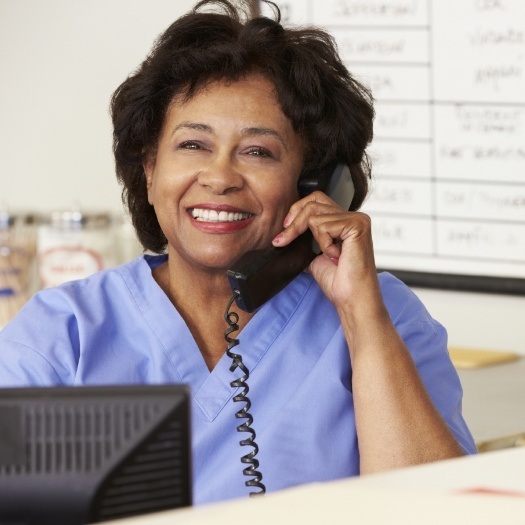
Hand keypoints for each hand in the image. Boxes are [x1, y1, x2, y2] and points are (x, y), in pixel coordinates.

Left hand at [272, 191, 379, 309]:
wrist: (351, 298)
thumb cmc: (340, 282)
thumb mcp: (315, 258)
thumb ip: (306, 242)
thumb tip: (286, 235)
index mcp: (345, 222)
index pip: (316, 200)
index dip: (297, 211)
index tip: (284, 231)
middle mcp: (354, 217)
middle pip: (313, 202)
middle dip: (294, 222)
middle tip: (284, 239)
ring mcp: (357, 219)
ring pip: (314, 215)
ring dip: (314, 239)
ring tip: (329, 255)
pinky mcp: (357, 225)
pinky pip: (324, 225)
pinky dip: (324, 243)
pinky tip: (336, 255)